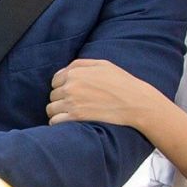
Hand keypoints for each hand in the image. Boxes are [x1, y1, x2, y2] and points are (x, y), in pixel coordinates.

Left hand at [47, 57, 161, 129]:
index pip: (55, 81)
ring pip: (51, 109)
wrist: (135, 102)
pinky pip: (55, 121)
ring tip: (70, 113)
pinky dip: (59, 122)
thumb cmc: (121, 82)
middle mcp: (70, 87)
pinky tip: (68, 121)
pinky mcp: (76, 118)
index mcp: (75, 72)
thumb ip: (80, 64)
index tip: (72, 92)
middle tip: (75, 104)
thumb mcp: (102, 64)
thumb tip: (64, 71)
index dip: (62, 86)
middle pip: (53, 95)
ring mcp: (72, 103)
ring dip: (58, 111)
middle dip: (61, 99)